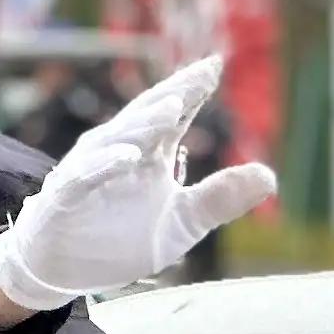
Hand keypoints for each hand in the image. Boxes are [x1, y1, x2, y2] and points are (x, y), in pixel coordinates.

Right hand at [0, 57, 274, 320]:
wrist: (64, 268)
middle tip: (203, 72)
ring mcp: (91, 170)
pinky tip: (130, 156)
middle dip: (175, 93)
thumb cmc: (119, 238)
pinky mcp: (68, 196)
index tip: (216, 65)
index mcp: (149, 152)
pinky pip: (88, 176)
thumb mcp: (182, 222)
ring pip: (121, 138)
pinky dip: (107, 165)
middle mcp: (119, 150)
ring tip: (175, 107)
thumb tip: (270, 176)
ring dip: (146, 124)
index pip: (175, 114)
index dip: (193, 90)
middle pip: (150, 116)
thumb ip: (219, 199)